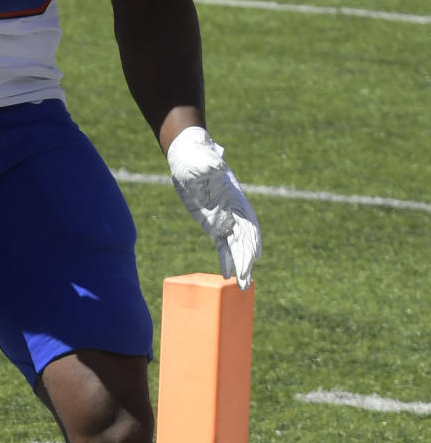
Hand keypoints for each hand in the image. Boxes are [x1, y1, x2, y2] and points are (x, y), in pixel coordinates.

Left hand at [166, 126, 260, 289]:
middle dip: (246, 259)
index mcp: (235, 198)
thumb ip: (210, 164)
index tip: (255, 255)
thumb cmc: (196, 157)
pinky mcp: (213, 225)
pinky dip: (226, 259)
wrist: (188, 158)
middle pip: (244, 240)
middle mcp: (233, 212)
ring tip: (243, 286)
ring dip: (240, 264)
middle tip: (246, 280)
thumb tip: (217, 163)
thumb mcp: (201, 160)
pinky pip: (222, 246)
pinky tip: (227, 274)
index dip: (253, 239)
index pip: (248, 223)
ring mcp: (224, 219)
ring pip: (235, 246)